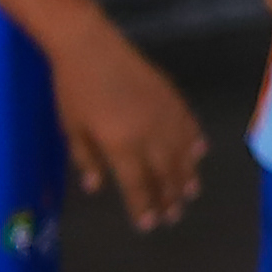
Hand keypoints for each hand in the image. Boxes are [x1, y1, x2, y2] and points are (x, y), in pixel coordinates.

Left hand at [51, 23, 201, 229]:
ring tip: (191, 192)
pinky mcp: (173, 98)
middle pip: (164, 173)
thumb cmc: (73, 89)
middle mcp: (149, 134)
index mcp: (120, 145)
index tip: (149, 225)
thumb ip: (87, 158)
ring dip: (187, 175)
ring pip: (183, 152)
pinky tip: (200, 152)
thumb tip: (96, 187)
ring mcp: (165, 115)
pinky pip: (189, 125)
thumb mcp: (71, 129)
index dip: (144, 206)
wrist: (90, 46)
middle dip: (169, 197)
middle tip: (173, 217)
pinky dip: (195, 141)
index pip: (137, 184)